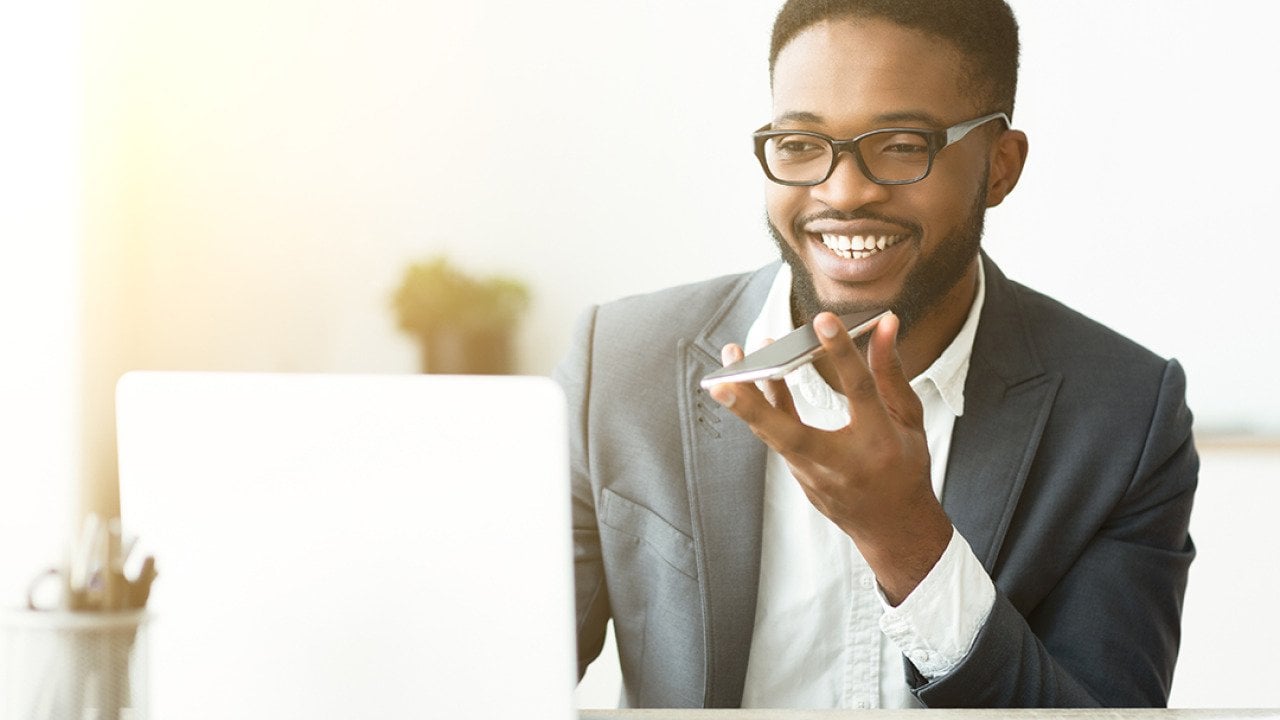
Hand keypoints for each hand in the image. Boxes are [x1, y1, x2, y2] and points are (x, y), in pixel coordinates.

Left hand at [708, 311, 951, 603]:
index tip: (822, 320)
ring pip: (772, 435)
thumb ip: (891, 371)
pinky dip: (762, 409)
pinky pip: (775, 438)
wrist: (893, 528)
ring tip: (730, 358)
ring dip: (746, 400)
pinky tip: (751, 377)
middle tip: (723, 379)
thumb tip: (885, 322)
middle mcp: (843, 462)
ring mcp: (816, 476)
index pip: (859, 391)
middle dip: (754, 406)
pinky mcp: (800, 478)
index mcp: (880, 441)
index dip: (842, 355)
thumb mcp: (909, 418)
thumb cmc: (905, 466)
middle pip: (790, 433)